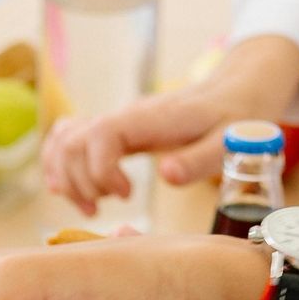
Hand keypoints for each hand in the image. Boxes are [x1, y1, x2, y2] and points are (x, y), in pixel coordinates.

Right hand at [41, 34, 298, 211]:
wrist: (235, 92)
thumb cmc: (235, 118)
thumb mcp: (229, 142)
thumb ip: (199, 160)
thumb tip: (166, 176)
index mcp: (150, 118)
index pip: (100, 135)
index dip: (100, 170)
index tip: (125, 195)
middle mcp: (126, 117)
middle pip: (73, 142)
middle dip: (80, 182)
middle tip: (104, 207)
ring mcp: (117, 122)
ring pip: (64, 141)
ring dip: (67, 177)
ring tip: (92, 205)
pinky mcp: (115, 130)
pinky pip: (70, 139)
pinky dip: (63, 165)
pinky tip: (77, 189)